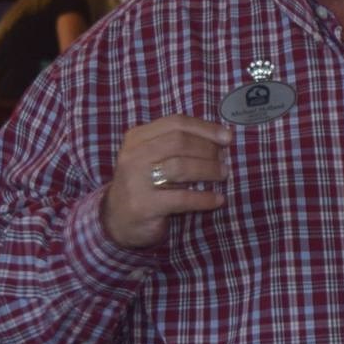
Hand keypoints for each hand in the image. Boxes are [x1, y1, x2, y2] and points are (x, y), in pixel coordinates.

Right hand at [100, 115, 230, 249]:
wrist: (116, 220)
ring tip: (223, 175)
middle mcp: (133, 155)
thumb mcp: (151, 158)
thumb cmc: (143, 184)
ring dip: (208, 170)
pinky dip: (204, 198)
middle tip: (225, 160)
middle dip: (208, 149)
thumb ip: (175, 145)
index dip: (205, 128)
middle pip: (179, 142)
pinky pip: (181, 198)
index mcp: (137, 137)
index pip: (175, 123)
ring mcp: (136, 180)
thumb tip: (219, 138)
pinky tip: (218, 199)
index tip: (227, 137)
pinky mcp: (144, 205)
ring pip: (181, 167)